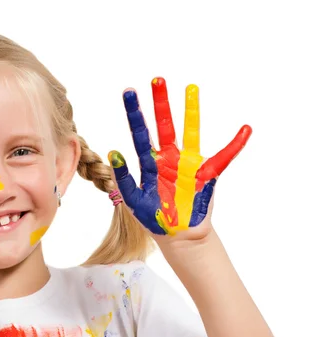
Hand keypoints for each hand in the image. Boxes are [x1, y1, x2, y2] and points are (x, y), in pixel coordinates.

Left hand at [109, 77, 251, 239]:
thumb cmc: (153, 218)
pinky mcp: (206, 174)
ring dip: (191, 111)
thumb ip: (124, 178)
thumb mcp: (132, 200)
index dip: (135, 114)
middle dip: (159, 103)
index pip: (140, 133)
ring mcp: (187, 164)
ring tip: (190, 87)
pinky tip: (245, 129)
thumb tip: (114, 152)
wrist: (177, 236)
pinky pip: (223, 158)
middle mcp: (168, 158)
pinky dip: (235, 145)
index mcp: (149, 163)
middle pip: (163, 125)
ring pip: (189, 132)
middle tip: (156, 79)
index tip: (129, 92)